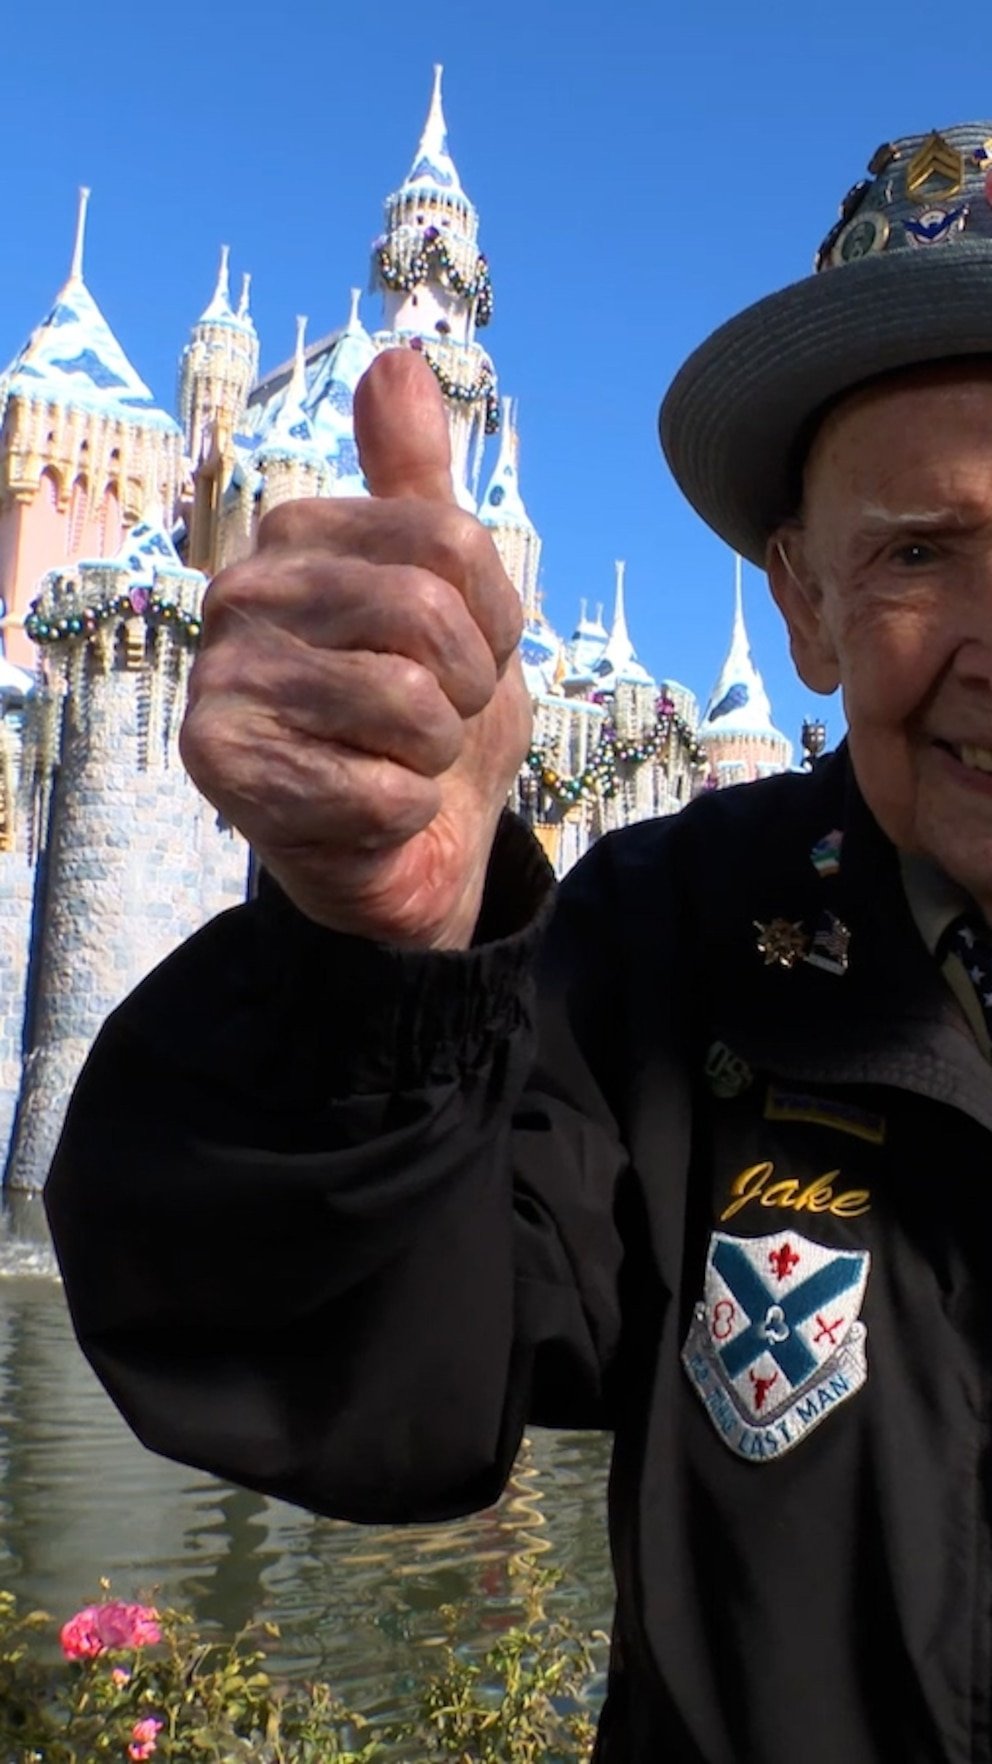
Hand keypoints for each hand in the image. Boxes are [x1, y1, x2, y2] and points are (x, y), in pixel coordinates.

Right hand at [180, 349, 532, 947]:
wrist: (408, 842)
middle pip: (427, 613)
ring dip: (435, 755)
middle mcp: (243, 593)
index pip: (451, 541)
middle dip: (465, 689)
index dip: (494, 618)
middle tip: (433, 721)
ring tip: (399, 761)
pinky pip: (382, 788)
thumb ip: (419, 486)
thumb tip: (396, 358)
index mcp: (298, 536)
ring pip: (410, 703)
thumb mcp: (451, 593)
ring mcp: (224, 678)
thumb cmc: (428, 715)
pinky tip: (368, 810)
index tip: (467, 655)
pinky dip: (404, 813)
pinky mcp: (221, 767)